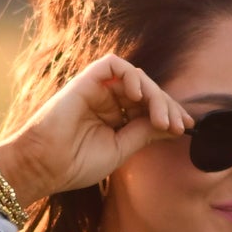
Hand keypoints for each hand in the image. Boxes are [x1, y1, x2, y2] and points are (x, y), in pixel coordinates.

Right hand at [0, 55, 193, 206]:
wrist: (44, 166)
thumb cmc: (76, 163)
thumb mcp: (121, 149)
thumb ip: (145, 133)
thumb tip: (173, 125)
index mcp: (115, 117)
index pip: (150, 106)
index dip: (170, 113)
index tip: (187, 128)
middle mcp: (107, 100)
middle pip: (147, 90)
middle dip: (168, 106)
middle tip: (178, 125)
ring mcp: (97, 89)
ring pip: (136, 77)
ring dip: (155, 95)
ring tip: (162, 119)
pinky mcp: (85, 81)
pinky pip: (113, 65)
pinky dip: (131, 76)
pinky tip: (138, 97)